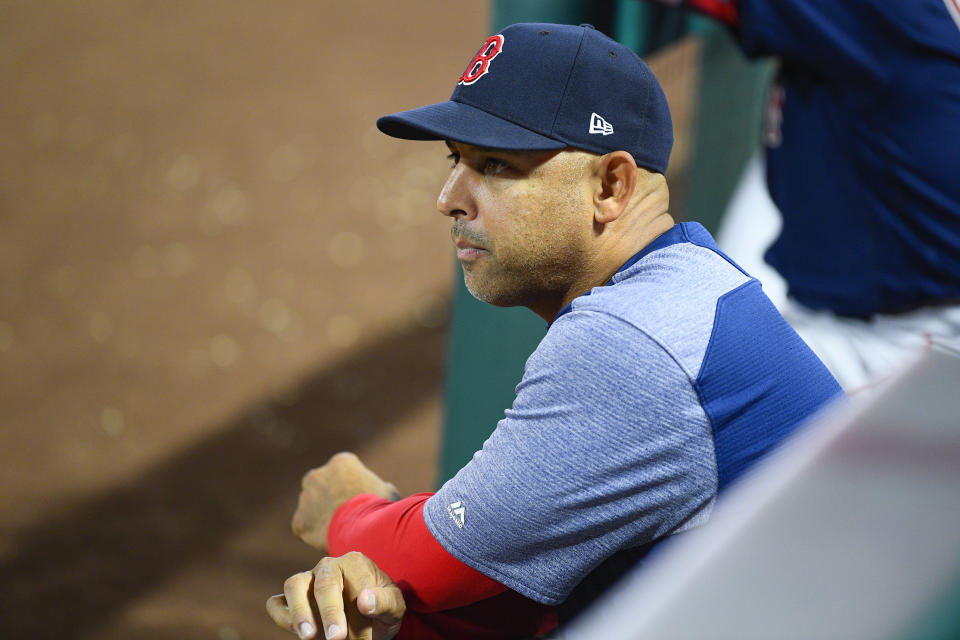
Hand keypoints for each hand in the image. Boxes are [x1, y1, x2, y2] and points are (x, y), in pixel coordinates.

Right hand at [266, 551, 404, 639]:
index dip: (357, 611)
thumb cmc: (382, 609)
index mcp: (355, 562)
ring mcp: (307, 579)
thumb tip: (365, 601)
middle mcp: (328, 566)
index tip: (364, 638)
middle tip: (337, 638)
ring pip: (294, 585)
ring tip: (309, 637)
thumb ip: (384, 601)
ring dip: (300, 612)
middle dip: (329, 612)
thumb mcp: (394, 607)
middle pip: (324, 583)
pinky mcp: (292, 599)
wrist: (369, 619)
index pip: (354, 582)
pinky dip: (282, 616)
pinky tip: (298, 631)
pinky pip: (277, 603)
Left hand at [292, 452, 398, 551]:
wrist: (365, 530)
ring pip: (309, 505)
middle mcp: (318, 475)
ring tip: (336, 529)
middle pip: (319, 483)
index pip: (341, 470)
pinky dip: (312, 533)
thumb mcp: (388, 491)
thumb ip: (379, 486)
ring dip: (318, 514)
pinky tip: (327, 539)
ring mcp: (306, 498)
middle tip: (341, 513)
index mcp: (341, 463)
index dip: (349, 485)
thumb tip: (382, 489)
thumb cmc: (381, 509)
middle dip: (327, 495)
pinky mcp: (299, 521)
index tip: (357, 499)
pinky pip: (303, 526)